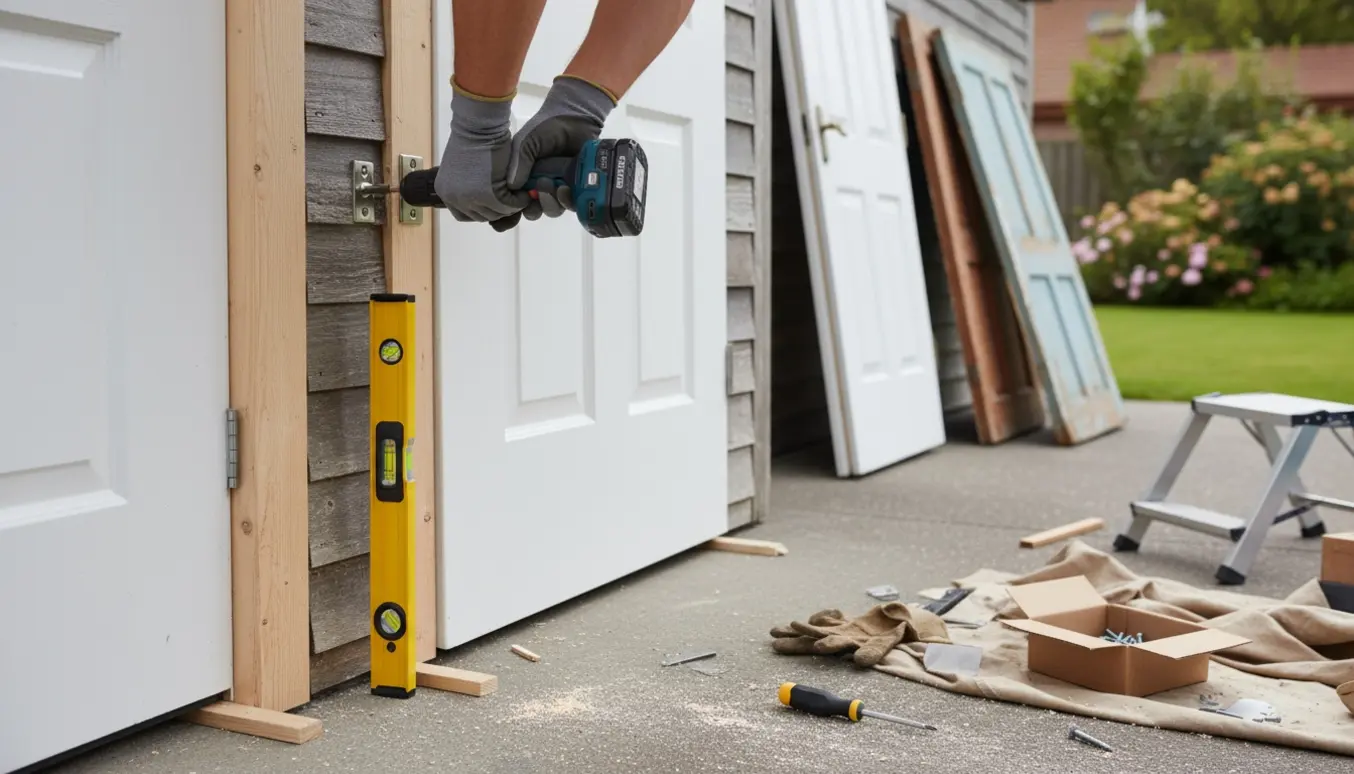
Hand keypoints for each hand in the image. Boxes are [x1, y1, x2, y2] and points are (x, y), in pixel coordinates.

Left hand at [434, 83, 533, 230]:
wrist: (479, 127)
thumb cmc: (473, 139)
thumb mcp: (464, 169)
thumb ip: (469, 186)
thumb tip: (486, 201)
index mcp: (445, 192)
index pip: (464, 215)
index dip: (482, 210)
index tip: (495, 202)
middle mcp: (454, 199)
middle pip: (482, 216)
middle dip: (499, 209)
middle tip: (513, 198)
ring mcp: (470, 199)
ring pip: (496, 213)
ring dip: (510, 205)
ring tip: (519, 195)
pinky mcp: (489, 196)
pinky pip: (509, 206)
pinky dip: (519, 201)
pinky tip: (525, 193)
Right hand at [504, 75, 616, 223]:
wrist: (574, 118)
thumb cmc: (545, 128)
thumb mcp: (526, 143)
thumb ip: (519, 163)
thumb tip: (512, 188)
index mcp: (522, 177)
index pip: (514, 202)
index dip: (512, 211)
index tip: (514, 209)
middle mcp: (539, 186)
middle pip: (533, 211)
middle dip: (534, 207)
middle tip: (538, 190)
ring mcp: (558, 188)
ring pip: (552, 209)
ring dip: (550, 203)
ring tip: (553, 185)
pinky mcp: (576, 187)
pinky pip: (571, 205)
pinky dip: (566, 201)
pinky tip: (565, 188)